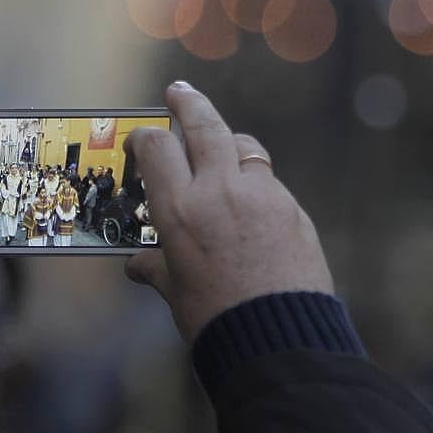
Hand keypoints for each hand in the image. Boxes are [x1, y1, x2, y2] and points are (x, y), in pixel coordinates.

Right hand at [124, 82, 333, 343]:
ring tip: (222, 148)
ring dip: (229, 142)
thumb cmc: (216, 320)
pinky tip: (252, 204)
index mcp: (180, 209)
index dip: (145, 137)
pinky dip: (256, 183)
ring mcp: (262, 194)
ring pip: (244, 146)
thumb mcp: (176, 292)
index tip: (142, 138)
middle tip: (179, 92)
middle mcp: (220, 190)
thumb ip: (157, 268)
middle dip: (189, 103)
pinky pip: (269, 181)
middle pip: (204, 125)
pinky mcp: (293, 208)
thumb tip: (139, 264)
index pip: (156, 148)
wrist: (280, 340)